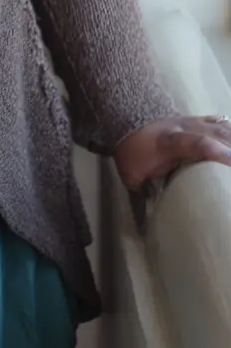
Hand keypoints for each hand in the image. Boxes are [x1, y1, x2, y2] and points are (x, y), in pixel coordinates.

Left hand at [113, 115, 230, 190]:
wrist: (127, 119)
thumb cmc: (131, 151)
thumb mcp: (131, 174)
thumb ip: (141, 195)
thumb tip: (145, 228)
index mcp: (168, 141)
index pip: (196, 142)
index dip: (215, 151)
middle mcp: (185, 127)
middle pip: (217, 134)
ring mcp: (193, 121)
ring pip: (222, 128)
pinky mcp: (198, 121)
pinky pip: (221, 124)